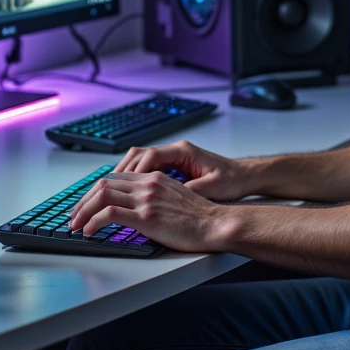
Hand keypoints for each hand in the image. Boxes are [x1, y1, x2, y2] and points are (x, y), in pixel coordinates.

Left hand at [68, 169, 232, 251]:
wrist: (217, 224)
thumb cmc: (201, 218)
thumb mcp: (176, 199)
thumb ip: (155, 200)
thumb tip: (137, 213)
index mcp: (154, 178)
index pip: (116, 179)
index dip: (96, 192)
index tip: (87, 205)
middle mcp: (148, 183)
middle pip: (104, 184)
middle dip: (83, 201)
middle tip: (74, 216)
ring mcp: (146, 198)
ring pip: (102, 196)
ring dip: (83, 211)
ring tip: (76, 225)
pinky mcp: (146, 215)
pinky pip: (109, 214)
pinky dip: (93, 222)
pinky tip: (89, 232)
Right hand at [112, 139, 254, 200]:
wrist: (245, 176)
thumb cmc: (232, 180)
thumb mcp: (213, 187)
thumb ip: (190, 190)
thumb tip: (170, 199)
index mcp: (183, 151)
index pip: (151, 157)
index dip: (135, 172)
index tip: (124, 187)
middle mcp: (175, 150)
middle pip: (138, 155)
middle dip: (120, 172)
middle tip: (105, 190)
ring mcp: (173, 156)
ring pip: (139, 160)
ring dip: (124, 175)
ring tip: (108, 192)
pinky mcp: (173, 165)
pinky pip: (146, 168)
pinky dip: (134, 178)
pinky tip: (126, 192)